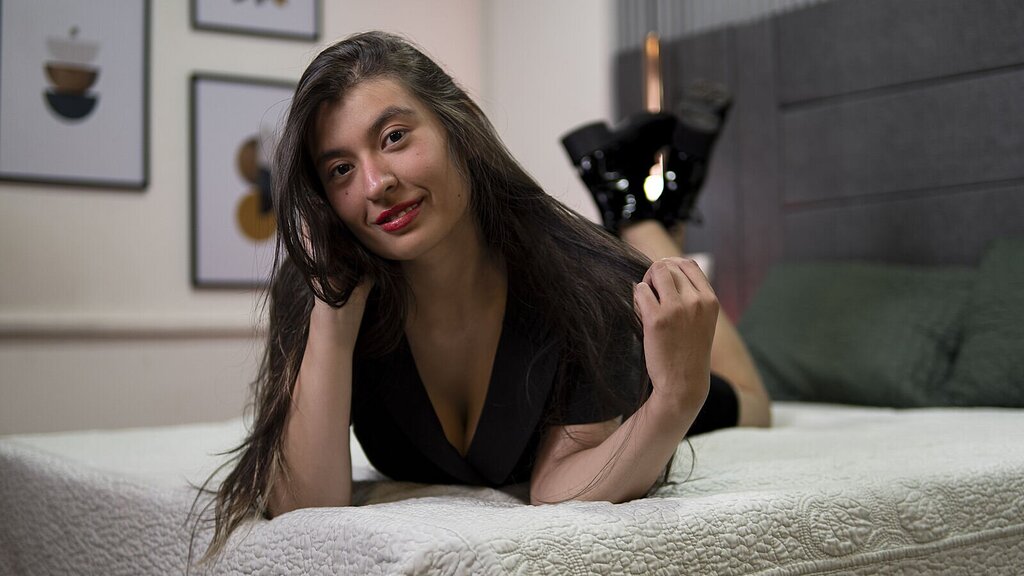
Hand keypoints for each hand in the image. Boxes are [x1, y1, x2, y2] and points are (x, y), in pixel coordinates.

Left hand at [633, 258, 718, 410]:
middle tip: (650, 291)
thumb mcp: (702, 320)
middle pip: (669, 267)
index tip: (663, 277)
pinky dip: (637, 296)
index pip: (689, 264)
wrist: (683, 383)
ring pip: (656, 272)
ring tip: (646, 299)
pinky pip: (641, 290)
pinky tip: (640, 310)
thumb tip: (668, 268)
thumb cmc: (689, 351)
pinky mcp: (657, 319)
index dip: (672, 265)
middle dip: (655, 274)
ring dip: (646, 281)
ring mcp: (677, 309)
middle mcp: (696, 301)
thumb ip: (693, 296)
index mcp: (710, 300)